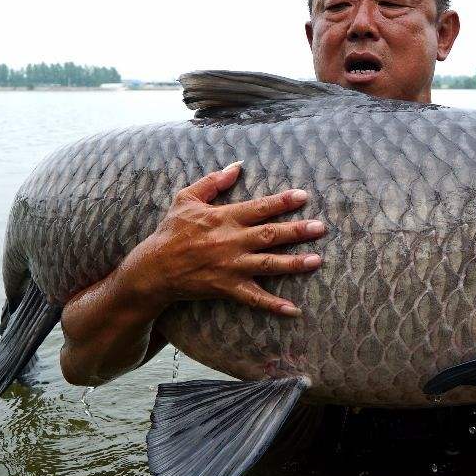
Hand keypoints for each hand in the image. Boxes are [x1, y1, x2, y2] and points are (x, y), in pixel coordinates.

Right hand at [122, 161, 324, 316]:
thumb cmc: (171, 231)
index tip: (304, 197)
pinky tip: (293, 309)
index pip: (259, 207)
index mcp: (224, 218)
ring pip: (268, 265)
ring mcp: (231, 266)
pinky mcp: (227, 287)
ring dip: (294, 264)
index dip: (282, 201)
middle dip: (297, 231)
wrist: (154, 269)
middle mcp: (231, 242)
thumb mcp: (186, 198)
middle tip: (321, 228)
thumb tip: (237, 166)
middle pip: (270, 235)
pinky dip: (273, 304)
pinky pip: (254, 298)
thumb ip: (213, 182)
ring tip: (317, 260)